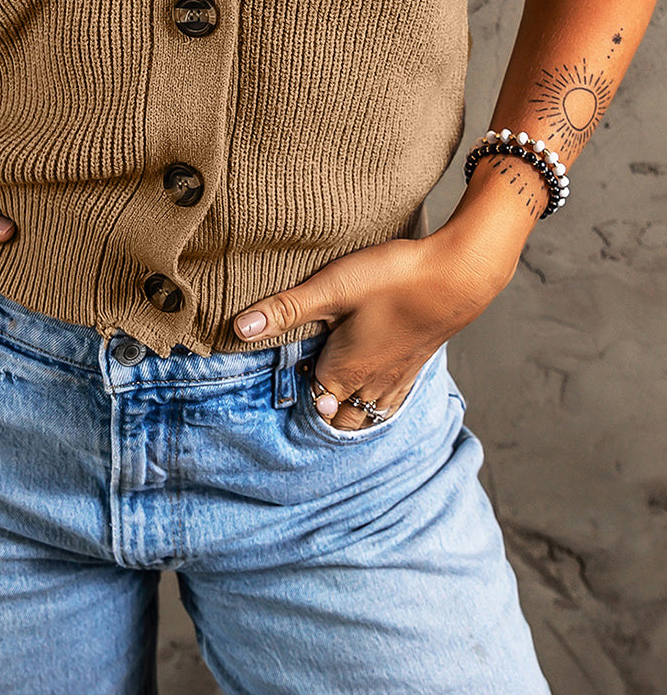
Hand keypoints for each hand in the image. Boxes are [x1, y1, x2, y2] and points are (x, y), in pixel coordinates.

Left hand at [230, 226, 513, 429]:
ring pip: (365, 415)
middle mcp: (369, 385)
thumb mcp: (332, 288)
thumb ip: (286, 309)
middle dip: (318, 410)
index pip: (308, 399)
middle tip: (302, 385)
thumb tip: (238, 328)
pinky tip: (371, 389)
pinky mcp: (416, 368)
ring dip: (345, 410)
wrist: (458, 276)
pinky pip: (389, 404)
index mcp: (343, 371)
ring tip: (330, 394)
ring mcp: (396, 380)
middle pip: (336, 417)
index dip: (292, 388)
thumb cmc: (394, 279)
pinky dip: (374, 406)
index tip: (283, 370)